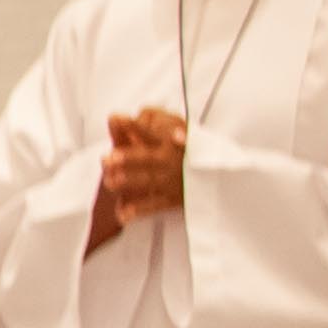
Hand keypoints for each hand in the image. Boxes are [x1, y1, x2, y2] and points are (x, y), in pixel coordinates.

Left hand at [90, 107, 188, 251]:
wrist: (221, 179)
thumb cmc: (188, 150)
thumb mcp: (178, 129)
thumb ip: (154, 121)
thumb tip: (128, 114)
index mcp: (170, 142)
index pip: (151, 131)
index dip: (135, 126)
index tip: (116, 118)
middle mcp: (171, 161)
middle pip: (148, 159)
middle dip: (129, 158)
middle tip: (107, 158)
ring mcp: (173, 181)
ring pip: (149, 181)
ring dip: (130, 182)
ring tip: (110, 182)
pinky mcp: (174, 199)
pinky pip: (155, 205)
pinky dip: (139, 210)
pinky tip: (122, 213)